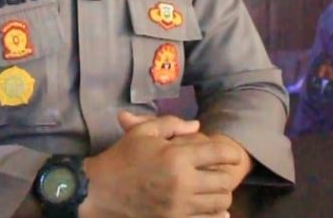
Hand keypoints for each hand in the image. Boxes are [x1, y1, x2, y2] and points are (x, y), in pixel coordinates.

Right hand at [79, 112, 240, 217]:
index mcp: (176, 157)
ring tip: (214, 190)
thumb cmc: (122, 158)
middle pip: (223, 182)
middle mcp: (183, 183)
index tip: (233, 155)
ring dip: (221, 196)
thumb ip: (172, 124)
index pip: (218, 154)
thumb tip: (197, 127)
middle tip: (220, 172)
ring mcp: (179, 207)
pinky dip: (215, 216)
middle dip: (226, 175)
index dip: (231, 154)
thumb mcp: (143, 133)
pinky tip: (214, 211)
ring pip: (219, 204)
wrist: (99, 191)